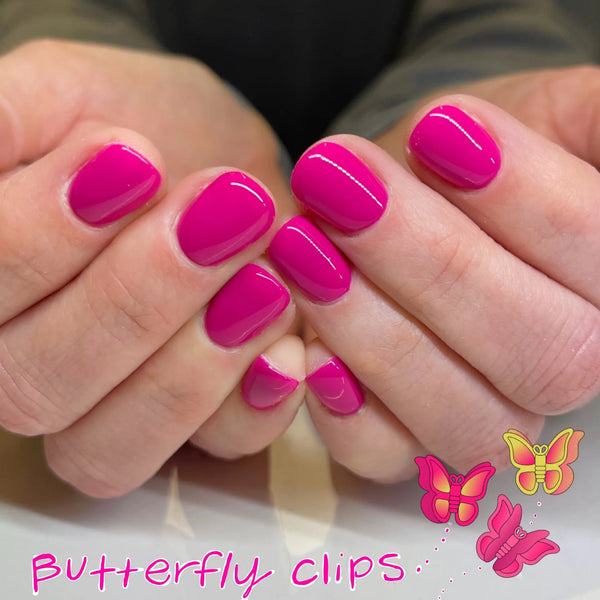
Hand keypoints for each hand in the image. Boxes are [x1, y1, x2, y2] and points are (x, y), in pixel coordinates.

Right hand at [0, 39, 302, 496]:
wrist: (226, 168)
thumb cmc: (142, 127)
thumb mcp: (65, 94)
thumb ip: (5, 122)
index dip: (37, 240)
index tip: (130, 160)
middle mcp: (36, 368)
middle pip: (36, 386)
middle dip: (133, 299)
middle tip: (219, 210)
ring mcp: (117, 409)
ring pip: (111, 448)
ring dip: (190, 366)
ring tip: (263, 277)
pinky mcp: (203, 424)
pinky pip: (215, 450)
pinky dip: (254, 404)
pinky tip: (289, 346)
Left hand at [267, 65, 599, 481]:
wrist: (392, 190)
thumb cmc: (465, 153)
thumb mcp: (543, 112)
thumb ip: (597, 123)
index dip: (531, 202)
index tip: (442, 132)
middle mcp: (555, 367)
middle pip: (543, 355)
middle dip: (437, 265)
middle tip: (351, 187)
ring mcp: (481, 417)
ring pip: (464, 420)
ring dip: (376, 333)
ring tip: (304, 247)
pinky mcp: (400, 444)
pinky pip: (386, 460)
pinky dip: (346, 415)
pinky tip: (308, 352)